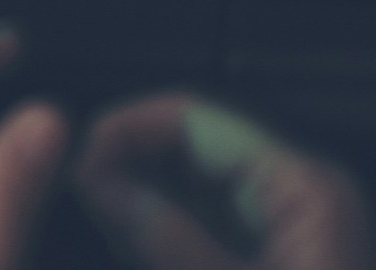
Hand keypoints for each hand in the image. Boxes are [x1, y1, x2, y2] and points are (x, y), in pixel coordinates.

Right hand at [76, 95, 375, 269]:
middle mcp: (299, 196)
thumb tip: (100, 180)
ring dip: (144, 203)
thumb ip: (168, 237)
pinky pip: (214, 231)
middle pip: (194, 151)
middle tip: (75, 198)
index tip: (74, 162)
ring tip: (97, 221)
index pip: (195, 119)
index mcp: (301, 187)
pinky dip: (171, 236)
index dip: (127, 130)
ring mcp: (292, 234)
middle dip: (131, 166)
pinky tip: (134, 246)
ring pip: (197, 193)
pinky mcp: (282, 265)